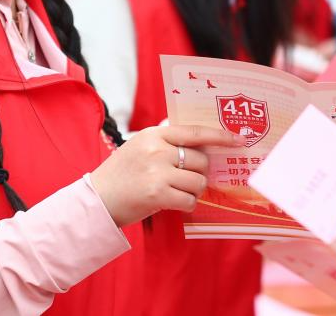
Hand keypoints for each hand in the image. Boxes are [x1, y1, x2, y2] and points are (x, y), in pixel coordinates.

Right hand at [90, 125, 243, 225]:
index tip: (239, 139)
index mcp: (154, 134)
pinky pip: (189, 200)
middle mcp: (157, 150)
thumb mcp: (139, 146)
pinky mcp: (157, 194)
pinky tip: (172, 203)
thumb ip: (165, 140)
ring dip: (193, 191)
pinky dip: (186, 205)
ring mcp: (157, 172)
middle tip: (186, 180)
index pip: (195, 131)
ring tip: (175, 192)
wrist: (96, 200)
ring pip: (198, 182)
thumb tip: (200, 140)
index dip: (220, 136)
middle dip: (200, 173)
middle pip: (201, 160)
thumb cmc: (121, 174)